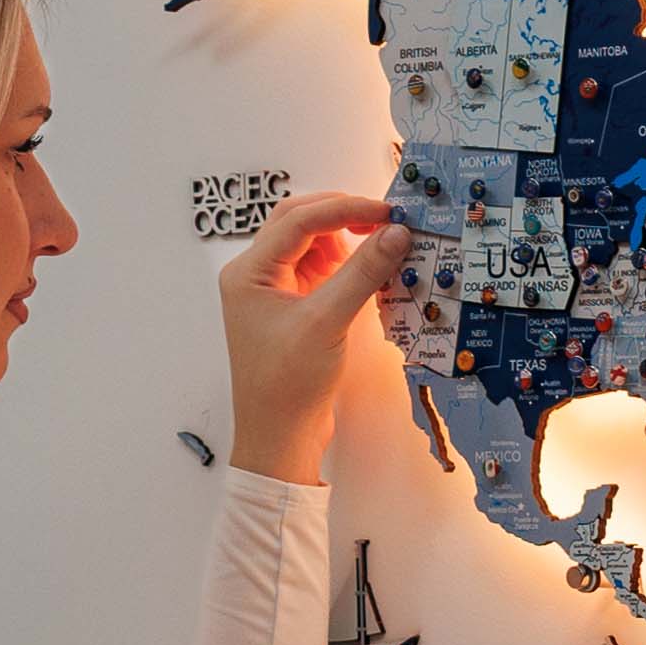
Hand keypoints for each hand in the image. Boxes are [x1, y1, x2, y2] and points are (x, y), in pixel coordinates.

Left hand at [221, 185, 408, 481]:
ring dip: (347, 241)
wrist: (280, 435)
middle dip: (342, 216)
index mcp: (249, 272)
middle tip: (386, 219)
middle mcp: (258, 275)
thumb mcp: (327, 321)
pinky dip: (349, 267)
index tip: (385, 212)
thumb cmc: (288, 383)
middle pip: (300, 224)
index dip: (343, 209)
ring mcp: (277, 292)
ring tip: (384, 244)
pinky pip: (323, 273)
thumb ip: (363, 272)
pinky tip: (374, 271)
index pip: (298, 221)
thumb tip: (396, 233)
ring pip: (313, 247)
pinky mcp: (296, 310)